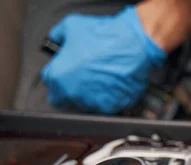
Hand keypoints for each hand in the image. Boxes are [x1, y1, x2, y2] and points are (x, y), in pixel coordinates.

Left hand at [41, 6, 166, 113]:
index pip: (52, 89)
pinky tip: (115, 83)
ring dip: (94, 95)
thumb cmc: (104, 36)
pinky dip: (112, 98)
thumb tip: (57, 40)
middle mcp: (75, 93)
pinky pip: (109, 106)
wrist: (132, 45)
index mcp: (59, 77)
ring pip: (90, 104)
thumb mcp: (71, 25)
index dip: (60, 81)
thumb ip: (58, 36)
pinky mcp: (114, 106)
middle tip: (87, 75)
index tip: (67, 76)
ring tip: (103, 77)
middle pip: (70, 99)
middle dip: (76, 89)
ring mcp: (95, 102)